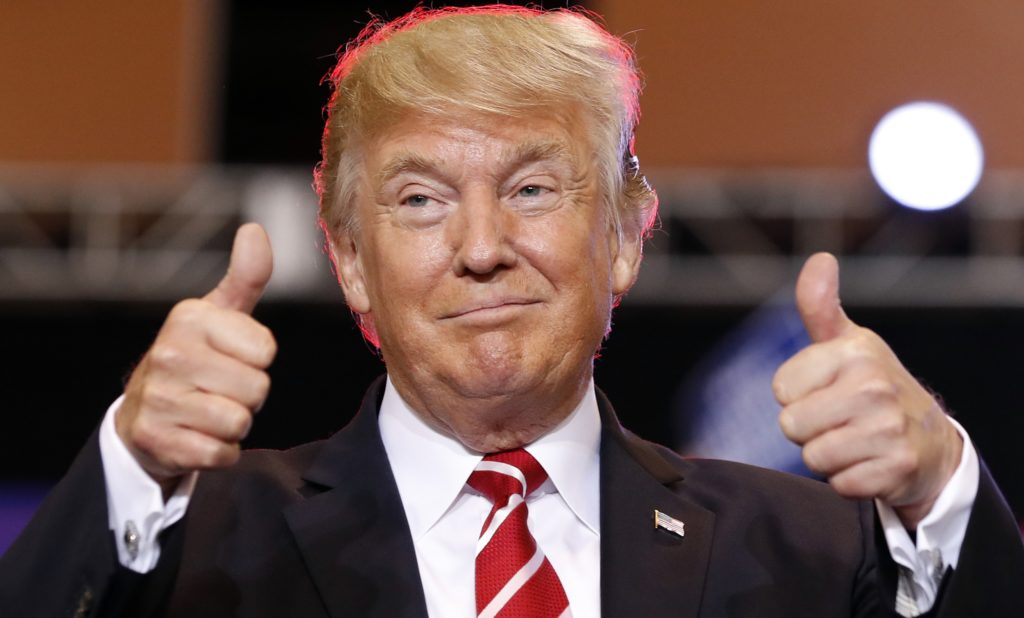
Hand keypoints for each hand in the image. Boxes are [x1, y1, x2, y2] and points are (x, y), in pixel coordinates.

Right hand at [116, 223, 276, 491]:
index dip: (257, 360)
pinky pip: (221, 453)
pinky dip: (219, 451)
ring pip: (239, 422)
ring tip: (207, 410)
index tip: (231, 357)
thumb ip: (246, 276)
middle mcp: (169, 354)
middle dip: (248, 395)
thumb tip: (255, 229)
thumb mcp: (220, 314)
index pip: (266, 351)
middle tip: (219, 388)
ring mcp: (159, 398)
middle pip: (257, 389)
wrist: (145, 413)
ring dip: (234, 424)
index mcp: (189, 318)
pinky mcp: (157, 439)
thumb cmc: (196, 357)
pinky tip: (198, 435)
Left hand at [772, 253, 962, 528]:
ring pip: (813, 457)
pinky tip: (870, 462)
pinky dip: (849, 480)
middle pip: (792, 426)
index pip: (780, 388)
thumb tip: (819, 259)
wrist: (930, 441)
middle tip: (839, 420)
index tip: (825, 390)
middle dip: (808, 429)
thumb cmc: (873, 386)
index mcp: (855, 352)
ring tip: (854, 440)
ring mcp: (888, 429)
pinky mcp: (897, 468)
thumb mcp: (847, 343)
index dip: (796, 395)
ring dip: (827, 456)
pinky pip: (839, 484)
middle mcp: (874, 386)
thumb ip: (820, 306)